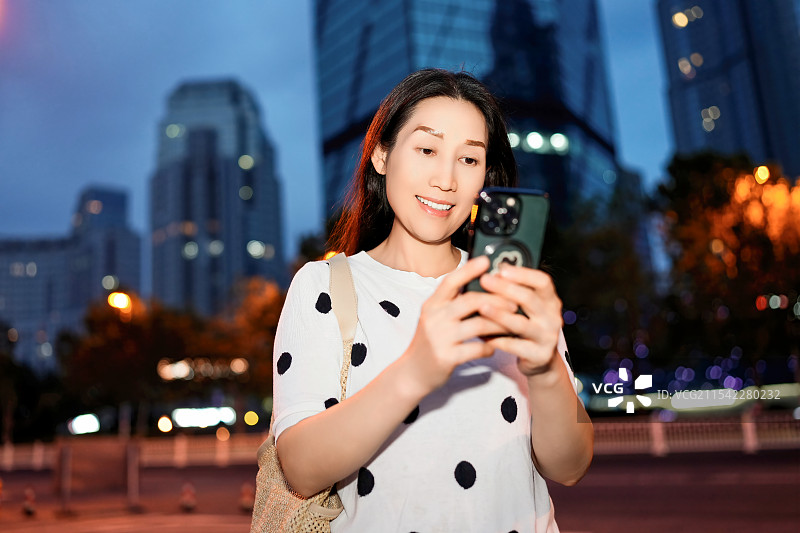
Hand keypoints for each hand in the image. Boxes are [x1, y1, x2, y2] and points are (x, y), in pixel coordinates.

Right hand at [401, 255, 516, 395]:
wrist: (413, 372)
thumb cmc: (430, 342)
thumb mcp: (434, 317)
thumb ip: (451, 302)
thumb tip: (480, 285)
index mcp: (432, 304)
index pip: (450, 281)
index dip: (469, 270)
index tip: (486, 261)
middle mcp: (434, 318)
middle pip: (470, 301)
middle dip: (496, 300)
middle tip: (515, 302)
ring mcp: (440, 338)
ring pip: (478, 325)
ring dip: (500, 323)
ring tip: (513, 324)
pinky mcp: (447, 357)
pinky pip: (477, 349)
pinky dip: (490, 347)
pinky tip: (495, 347)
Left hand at [477, 264, 562, 376]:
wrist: (541, 361)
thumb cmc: (527, 327)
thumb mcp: (526, 308)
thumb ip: (513, 293)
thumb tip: (488, 274)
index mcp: (550, 300)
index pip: (543, 281)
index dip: (523, 274)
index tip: (501, 268)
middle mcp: (553, 317)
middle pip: (529, 299)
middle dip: (505, 288)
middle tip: (484, 280)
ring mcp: (547, 337)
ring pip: (520, 323)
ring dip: (499, 314)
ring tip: (481, 306)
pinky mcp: (539, 355)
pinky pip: (514, 346)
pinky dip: (497, 339)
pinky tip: (482, 334)